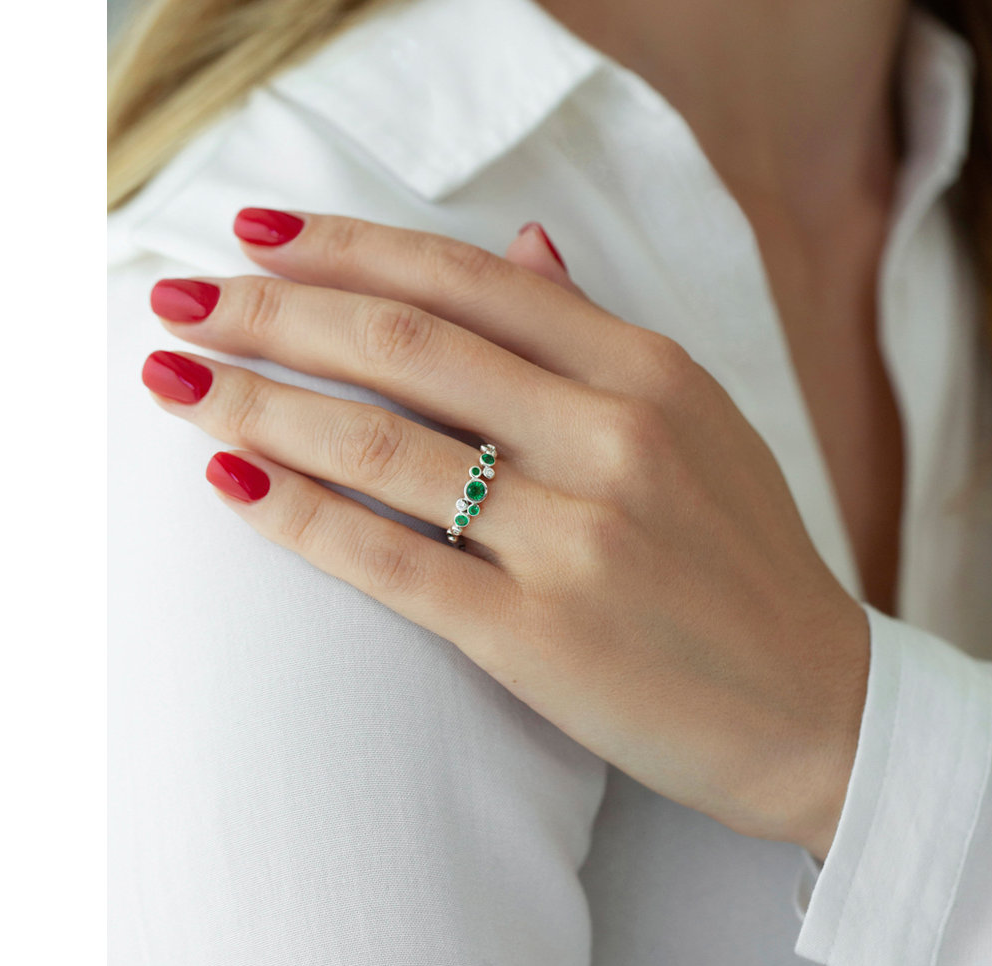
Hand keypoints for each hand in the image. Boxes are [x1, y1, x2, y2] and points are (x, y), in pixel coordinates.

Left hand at [140, 210, 868, 855]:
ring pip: (381, 443)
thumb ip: (598, 337)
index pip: (467, 279)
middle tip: (180, 299)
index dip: (348, 246)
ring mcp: (578, 536)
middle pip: (405, 344)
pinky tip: (227, 480)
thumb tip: (521, 245)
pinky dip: (296, 514)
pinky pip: (390, 559)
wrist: (817, 711)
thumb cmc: (746, 563)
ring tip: (173, 379)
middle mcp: (612, 436)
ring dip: (257, 402)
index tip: (258, 229)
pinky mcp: (539, 634)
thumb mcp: (699, 421)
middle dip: (273, 310)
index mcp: (647, 371)